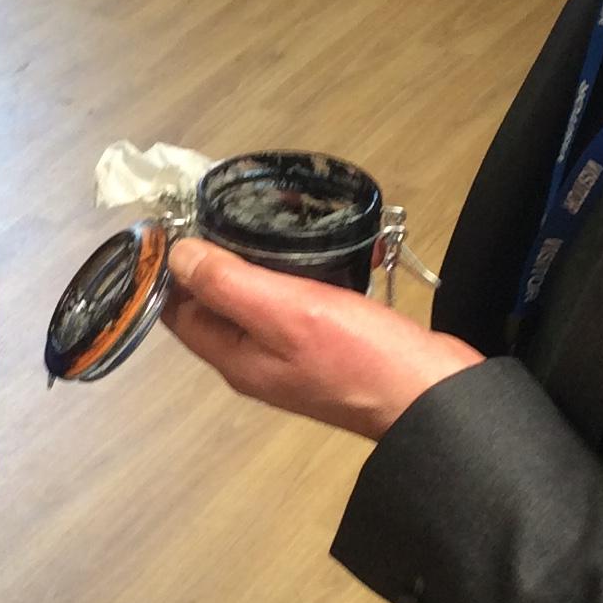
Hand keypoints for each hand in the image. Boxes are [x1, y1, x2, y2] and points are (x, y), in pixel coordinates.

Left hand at [161, 235, 482, 440]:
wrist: (433, 398)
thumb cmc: (359, 358)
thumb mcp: (286, 312)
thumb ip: (229, 284)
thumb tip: (177, 256)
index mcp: (235, 356)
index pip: (178, 310)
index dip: (168, 268)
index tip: (174, 218)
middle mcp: (256, 358)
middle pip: (217, 302)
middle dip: (215, 254)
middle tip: (225, 204)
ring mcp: (292, 354)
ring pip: (259, 297)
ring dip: (259, 257)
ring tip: (268, 214)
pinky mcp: (328, 343)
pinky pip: (298, 298)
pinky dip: (300, 269)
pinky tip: (315, 243)